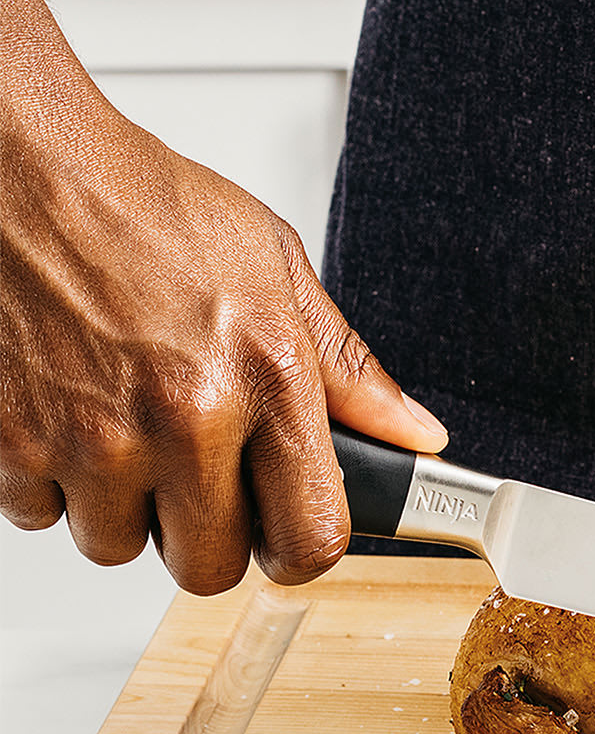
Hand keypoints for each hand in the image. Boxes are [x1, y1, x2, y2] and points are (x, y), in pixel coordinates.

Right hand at [0, 88, 447, 594]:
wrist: (23, 166)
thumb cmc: (148, 209)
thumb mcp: (278, 271)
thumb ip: (351, 372)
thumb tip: (416, 436)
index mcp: (266, 378)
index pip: (311, 538)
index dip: (300, 548)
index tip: (287, 531)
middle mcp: (184, 416)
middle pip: (212, 567)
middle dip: (210, 535)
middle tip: (201, 478)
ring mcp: (95, 436)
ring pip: (122, 546)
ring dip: (129, 509)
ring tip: (131, 433)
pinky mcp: (13, 442)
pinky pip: (44, 517)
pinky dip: (56, 484)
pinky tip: (74, 420)